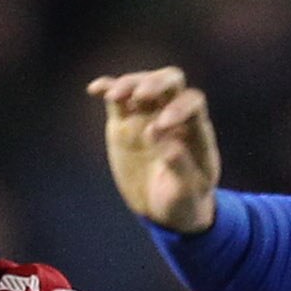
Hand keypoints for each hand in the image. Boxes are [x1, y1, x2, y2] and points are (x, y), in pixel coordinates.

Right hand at [87, 65, 220, 233]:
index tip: (160, 127)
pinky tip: (94, 90)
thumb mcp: (186, 195)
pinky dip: (107, 88)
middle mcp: (174, 116)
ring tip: (113, 97)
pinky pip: (117, 98)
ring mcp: (149, 116)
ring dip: (128, 84)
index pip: (192, 102)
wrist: (163, 209)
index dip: (178, 108)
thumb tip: (170, 146)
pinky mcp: (125, 123)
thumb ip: (182, 170)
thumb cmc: (183, 201)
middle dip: (155, 83)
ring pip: (142, 84)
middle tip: (140, 96)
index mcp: (196, 130)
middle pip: (171, 80)